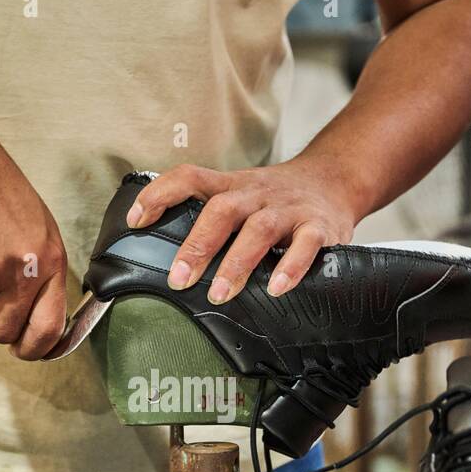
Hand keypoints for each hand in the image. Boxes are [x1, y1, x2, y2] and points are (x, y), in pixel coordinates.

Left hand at [125, 157, 358, 301]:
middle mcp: (256, 194)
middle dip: (198, 245)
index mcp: (231, 186)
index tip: (135, 221)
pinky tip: (276, 288)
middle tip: (179, 279)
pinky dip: (291, 266)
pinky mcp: (319, 227)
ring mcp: (288, 210)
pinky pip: (306, 245)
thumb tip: (162, 257)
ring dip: (236, 263)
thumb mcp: (240, 196)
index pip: (189, 178)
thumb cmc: (275, 201)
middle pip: (221, 210)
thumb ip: (207, 219)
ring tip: (220, 293)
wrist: (334, 179)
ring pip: (258, 230)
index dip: (159, 194)